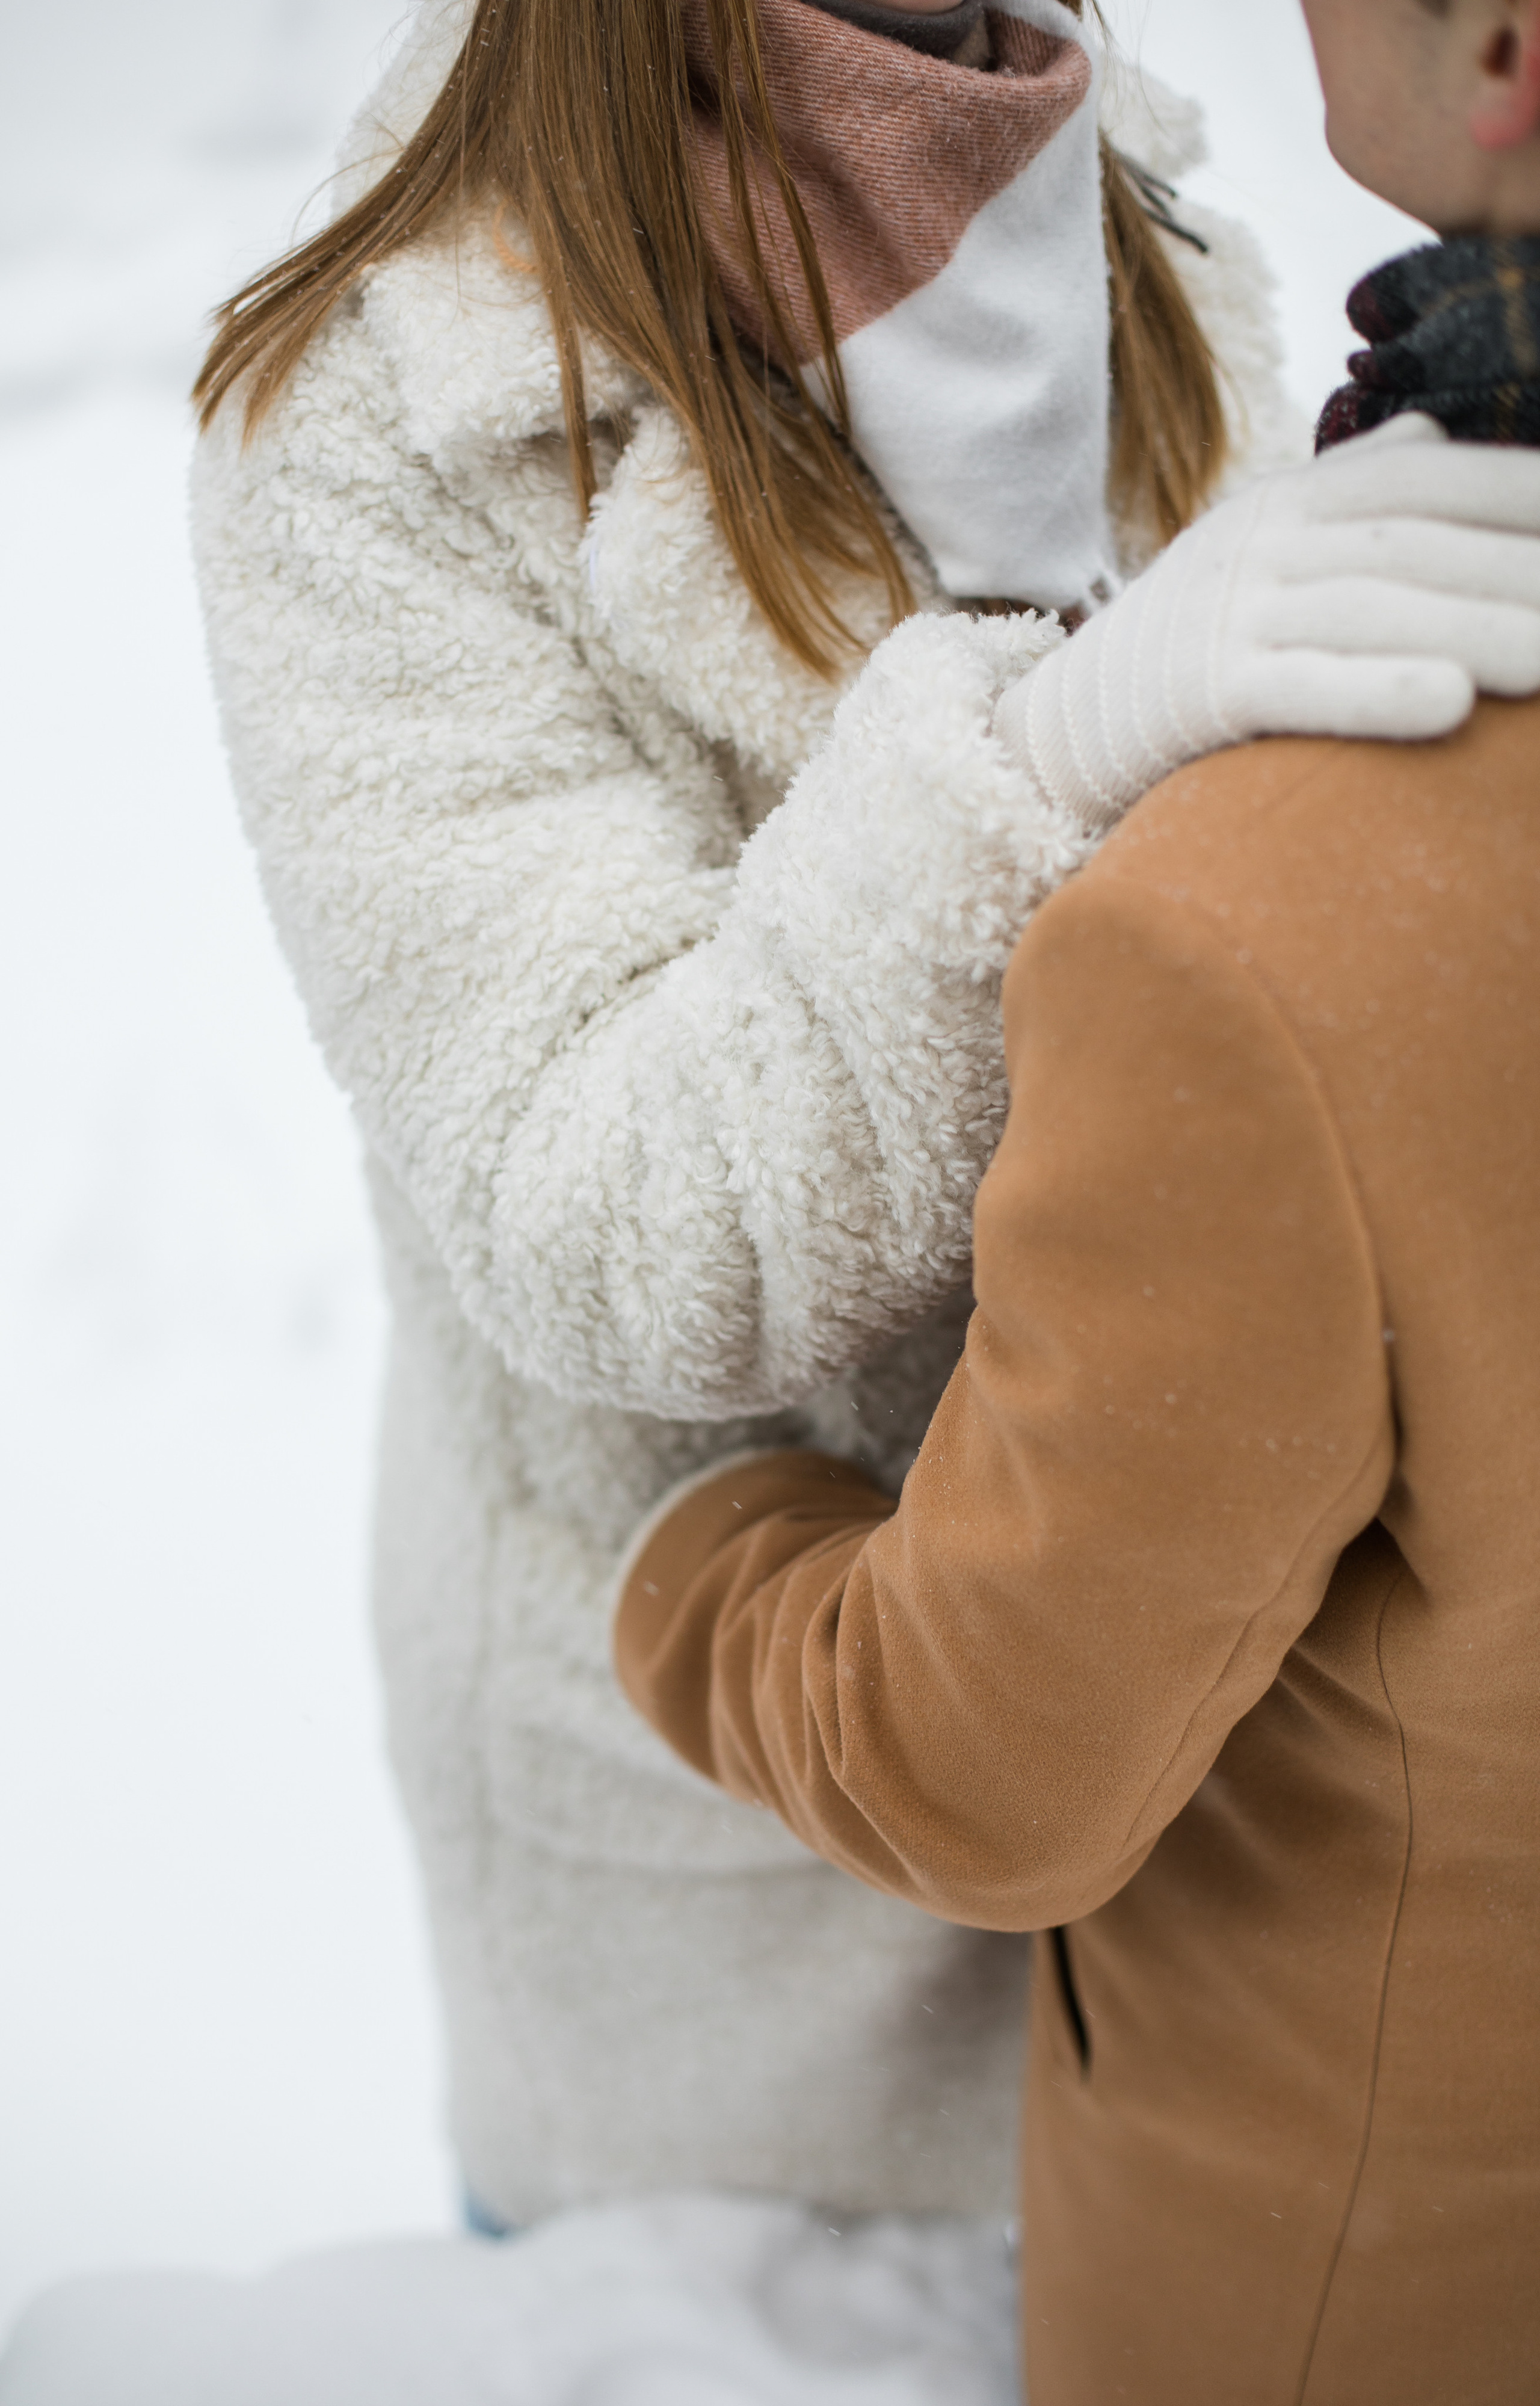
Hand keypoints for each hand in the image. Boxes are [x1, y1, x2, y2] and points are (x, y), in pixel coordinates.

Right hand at [994, 415, 1539, 831]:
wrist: (1063, 723)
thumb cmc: (1188, 642)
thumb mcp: (1262, 546)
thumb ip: (1345, 490)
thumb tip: (1429, 434)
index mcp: (1292, 500)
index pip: (1426, 480)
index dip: (1516, 495)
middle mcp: (1264, 541)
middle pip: (1417, 546)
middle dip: (1521, 571)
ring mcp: (1230, 613)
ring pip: (1377, 610)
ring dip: (1485, 629)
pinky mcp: (1201, 693)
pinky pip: (1301, 689)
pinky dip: (1378, 693)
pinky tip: (1454, 703)